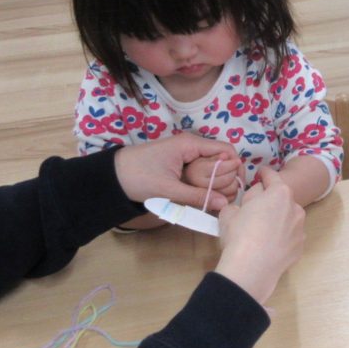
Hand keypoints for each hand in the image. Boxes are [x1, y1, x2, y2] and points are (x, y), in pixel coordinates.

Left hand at [114, 136, 238, 209]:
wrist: (111, 177)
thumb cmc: (138, 177)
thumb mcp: (169, 189)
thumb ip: (197, 195)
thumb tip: (224, 203)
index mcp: (191, 144)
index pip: (227, 150)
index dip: (236, 167)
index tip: (237, 187)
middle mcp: (192, 145)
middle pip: (222, 158)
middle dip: (226, 177)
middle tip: (224, 197)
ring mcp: (186, 153)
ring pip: (212, 166)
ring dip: (216, 181)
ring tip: (214, 199)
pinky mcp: (181, 162)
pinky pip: (201, 170)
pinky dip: (205, 182)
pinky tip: (203, 196)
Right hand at [214, 169, 305, 304]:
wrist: (251, 268)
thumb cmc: (239, 235)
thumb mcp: (229, 213)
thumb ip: (237, 205)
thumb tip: (242, 208)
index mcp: (279, 193)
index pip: (272, 177)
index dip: (264, 174)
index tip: (261, 173)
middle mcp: (295, 208)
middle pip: (281, 199)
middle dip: (270, 201)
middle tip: (254, 210)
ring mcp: (300, 228)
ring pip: (287, 218)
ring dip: (278, 220)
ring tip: (261, 233)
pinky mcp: (300, 247)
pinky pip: (289, 237)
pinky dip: (281, 239)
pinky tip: (269, 247)